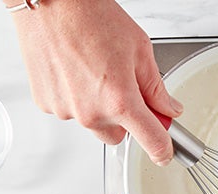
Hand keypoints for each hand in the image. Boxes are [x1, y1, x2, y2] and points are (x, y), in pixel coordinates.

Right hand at [10, 0, 180, 165]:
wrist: (50, 1)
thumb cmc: (93, 18)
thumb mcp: (140, 51)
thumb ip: (156, 88)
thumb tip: (169, 109)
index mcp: (120, 101)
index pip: (151, 141)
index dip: (163, 150)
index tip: (165, 153)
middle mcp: (91, 112)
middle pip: (119, 137)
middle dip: (126, 120)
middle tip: (125, 90)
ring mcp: (67, 110)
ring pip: (94, 124)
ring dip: (100, 109)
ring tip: (96, 72)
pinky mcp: (47, 104)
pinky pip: (71, 112)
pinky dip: (77, 99)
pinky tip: (77, 72)